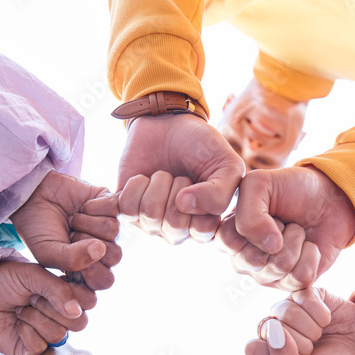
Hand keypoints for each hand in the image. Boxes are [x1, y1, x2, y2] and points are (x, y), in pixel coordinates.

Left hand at [0, 260, 95, 354]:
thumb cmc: (4, 280)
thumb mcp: (32, 275)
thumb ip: (57, 289)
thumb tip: (76, 311)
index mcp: (67, 296)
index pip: (88, 302)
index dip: (73, 295)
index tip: (51, 284)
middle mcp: (60, 316)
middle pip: (79, 323)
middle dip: (53, 308)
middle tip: (32, 298)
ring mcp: (46, 334)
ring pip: (59, 334)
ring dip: (36, 318)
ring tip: (20, 309)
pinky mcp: (29, 349)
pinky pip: (40, 347)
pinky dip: (26, 333)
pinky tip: (16, 323)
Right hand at [11, 170, 121, 290]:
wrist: (32, 198)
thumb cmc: (38, 230)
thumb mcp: (47, 253)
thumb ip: (71, 260)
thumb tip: (101, 249)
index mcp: (89, 268)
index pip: (105, 280)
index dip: (91, 272)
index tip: (70, 260)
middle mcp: (102, 249)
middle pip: (115, 256)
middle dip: (86, 244)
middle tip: (69, 236)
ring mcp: (107, 226)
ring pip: (113, 230)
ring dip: (86, 223)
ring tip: (72, 220)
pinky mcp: (110, 204)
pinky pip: (113, 208)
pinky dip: (92, 206)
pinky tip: (81, 207)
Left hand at [118, 114, 243, 243]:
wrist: (168, 123)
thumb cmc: (202, 146)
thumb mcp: (227, 166)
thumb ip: (220, 194)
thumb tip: (183, 206)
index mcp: (205, 224)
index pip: (203, 231)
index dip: (202, 200)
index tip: (202, 180)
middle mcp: (178, 230)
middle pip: (175, 226)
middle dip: (178, 189)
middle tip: (180, 176)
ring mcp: (151, 222)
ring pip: (150, 216)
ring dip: (158, 183)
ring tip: (163, 174)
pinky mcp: (128, 210)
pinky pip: (128, 208)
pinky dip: (137, 184)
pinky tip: (144, 177)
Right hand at [215, 165, 354, 289]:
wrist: (329, 198)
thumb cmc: (292, 188)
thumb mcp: (260, 184)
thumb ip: (249, 213)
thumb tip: (270, 247)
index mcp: (230, 234)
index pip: (229, 242)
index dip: (253, 223)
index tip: (264, 209)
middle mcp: (244, 259)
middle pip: (253, 260)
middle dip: (278, 232)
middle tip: (284, 221)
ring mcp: (267, 274)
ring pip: (279, 268)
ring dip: (296, 240)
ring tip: (297, 230)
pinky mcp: (292, 283)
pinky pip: (300, 277)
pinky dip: (312, 255)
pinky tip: (310, 246)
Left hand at [244, 287, 354, 354]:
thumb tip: (271, 329)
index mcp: (268, 352)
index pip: (253, 349)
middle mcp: (274, 328)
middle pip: (266, 328)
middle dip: (298, 343)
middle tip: (314, 347)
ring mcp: (288, 308)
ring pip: (283, 310)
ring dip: (310, 327)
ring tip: (320, 333)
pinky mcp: (304, 291)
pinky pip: (302, 296)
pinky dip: (319, 312)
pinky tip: (327, 319)